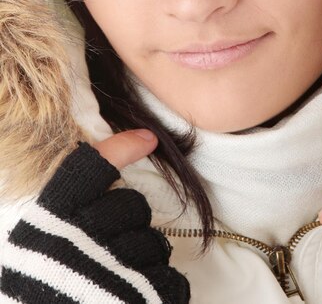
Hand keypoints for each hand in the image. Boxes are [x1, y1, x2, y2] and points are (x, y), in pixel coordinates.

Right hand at [1, 130, 189, 303]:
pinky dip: (163, 287)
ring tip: (119, 277)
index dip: (123, 148)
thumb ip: (73, 202)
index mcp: (49, 223)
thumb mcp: (45, 237)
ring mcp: (109, 271)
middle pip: (133, 205)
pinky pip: (171, 278)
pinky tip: (138, 293)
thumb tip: (135, 146)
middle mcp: (79, 242)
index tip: (149, 139)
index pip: (91, 167)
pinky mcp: (137, 299)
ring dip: (144, 258)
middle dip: (131, 222)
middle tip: (111, 245)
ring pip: (155, 242)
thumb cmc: (48, 283)